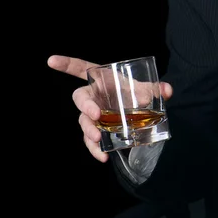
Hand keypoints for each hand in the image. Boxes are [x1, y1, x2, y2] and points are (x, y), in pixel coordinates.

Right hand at [47, 55, 172, 162]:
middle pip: (80, 98)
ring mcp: (93, 114)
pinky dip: (95, 149)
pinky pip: (90, 141)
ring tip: (98, 139)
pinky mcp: (97, 131)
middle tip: (96, 115)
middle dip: (85, 106)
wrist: (141, 110)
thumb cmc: (137, 92)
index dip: (67, 64)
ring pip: (83, 122)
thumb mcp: (147, 88)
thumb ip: (157, 88)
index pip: (80, 68)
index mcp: (102, 79)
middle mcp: (94, 96)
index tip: (51, 60)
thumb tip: (167, 90)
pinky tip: (104, 157)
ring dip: (89, 130)